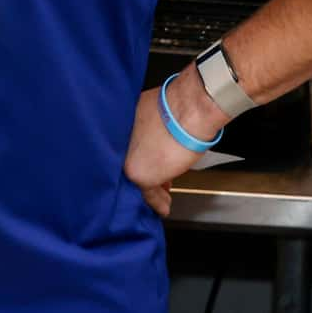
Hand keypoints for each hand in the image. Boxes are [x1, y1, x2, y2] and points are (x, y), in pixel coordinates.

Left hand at [125, 76, 222, 219]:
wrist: (191, 108)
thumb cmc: (181, 105)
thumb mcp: (158, 112)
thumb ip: (152, 126)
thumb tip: (160, 134)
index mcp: (122, 123)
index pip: (129, 146)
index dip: (141, 156)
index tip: (148, 162)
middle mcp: (120, 142)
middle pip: (132, 163)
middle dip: (146, 173)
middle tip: (157, 183)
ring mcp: (128, 159)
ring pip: (139, 179)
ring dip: (153, 189)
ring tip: (162, 195)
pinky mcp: (140, 175)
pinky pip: (148, 194)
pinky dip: (157, 202)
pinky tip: (163, 207)